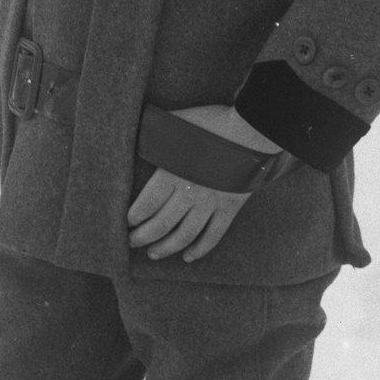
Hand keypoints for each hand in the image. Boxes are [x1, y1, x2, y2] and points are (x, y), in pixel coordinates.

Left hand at [127, 101, 280, 264]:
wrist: (252, 129)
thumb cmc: (212, 122)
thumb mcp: (177, 123)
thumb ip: (156, 133)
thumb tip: (139, 134)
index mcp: (171, 173)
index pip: (146, 205)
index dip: (134, 217)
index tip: (127, 222)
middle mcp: (189, 192)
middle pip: (160, 224)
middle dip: (143, 237)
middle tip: (132, 242)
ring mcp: (210, 203)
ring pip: (184, 235)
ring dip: (166, 248)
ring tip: (153, 254)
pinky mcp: (229, 208)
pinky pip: (213, 236)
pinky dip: (200, 249)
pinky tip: (189, 257)